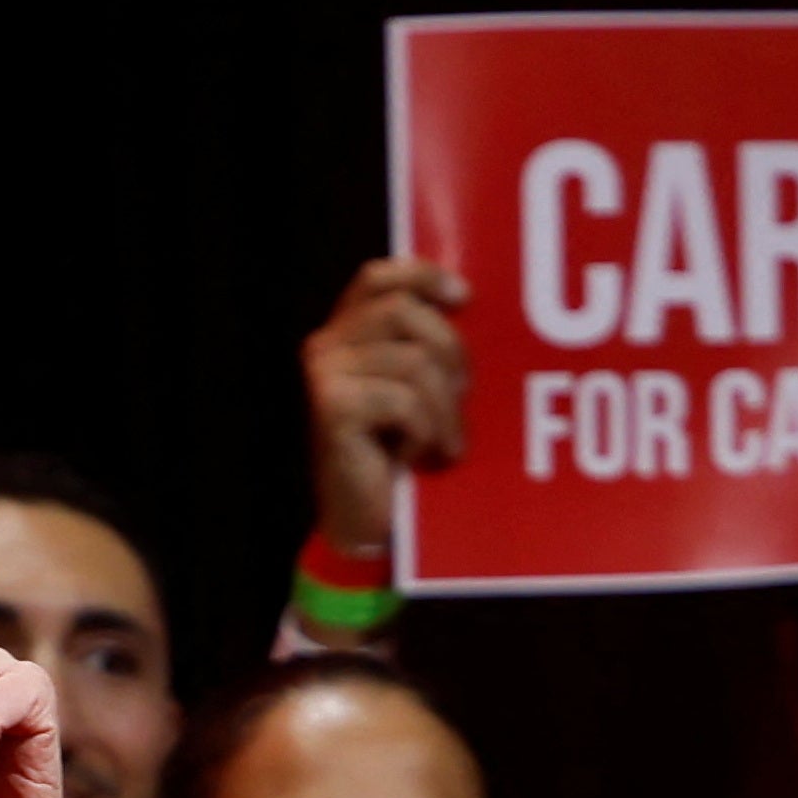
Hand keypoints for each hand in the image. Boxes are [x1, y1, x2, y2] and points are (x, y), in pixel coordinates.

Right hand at [303, 257, 469, 556]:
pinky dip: (425, 431)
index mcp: (347, 332)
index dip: (422, 275)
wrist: (367, 521)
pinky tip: (419, 455)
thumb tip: (472, 309)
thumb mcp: (419, 390)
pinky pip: (404, 399)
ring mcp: (324, 374)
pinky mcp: (331, 408)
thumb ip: (426, 347)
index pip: (379, 277)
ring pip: (413, 360)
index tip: (465, 298)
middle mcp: (326, 345)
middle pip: (404, 311)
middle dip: (449, 351)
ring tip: (446, 440)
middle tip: (463, 397)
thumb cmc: (400, 455)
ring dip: (444, 407)